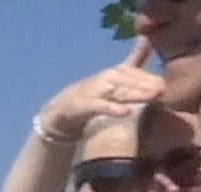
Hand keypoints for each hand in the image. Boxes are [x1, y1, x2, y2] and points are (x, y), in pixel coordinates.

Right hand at [37, 40, 160, 143]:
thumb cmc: (95, 93)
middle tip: (162, 90)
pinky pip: (101, 107)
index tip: (165, 84)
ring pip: (118, 92)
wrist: (64, 109)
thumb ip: (134, 60)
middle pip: (129, 82)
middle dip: (146, 85)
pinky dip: (113, 109)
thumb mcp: (116, 75)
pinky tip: (127, 112)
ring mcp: (95, 91)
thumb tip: (149, 40)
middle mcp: (106, 79)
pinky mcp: (84, 106)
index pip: (135, 73)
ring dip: (135, 94)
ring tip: (152, 97)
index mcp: (115, 72)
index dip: (149, 79)